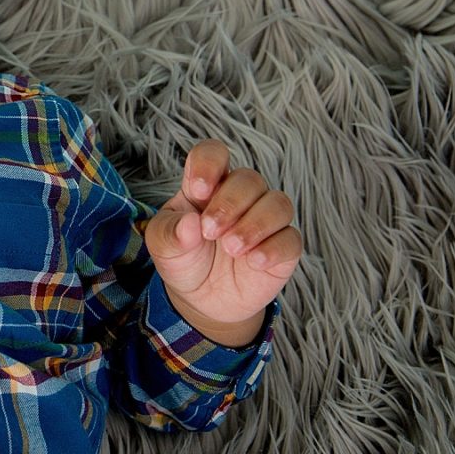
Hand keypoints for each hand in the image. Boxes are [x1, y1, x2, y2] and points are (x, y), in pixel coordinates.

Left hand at [142, 140, 301, 346]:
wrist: (202, 300)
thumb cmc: (182, 260)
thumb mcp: (163, 247)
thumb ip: (170, 233)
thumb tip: (190, 224)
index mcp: (206, 186)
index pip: (214, 154)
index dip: (209, 163)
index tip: (199, 190)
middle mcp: (239, 197)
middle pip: (249, 179)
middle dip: (230, 204)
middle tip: (210, 232)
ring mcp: (264, 221)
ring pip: (278, 203)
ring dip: (255, 224)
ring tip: (231, 249)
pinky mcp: (283, 248)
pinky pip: (291, 238)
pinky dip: (274, 249)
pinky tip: (254, 262)